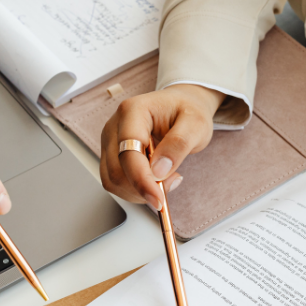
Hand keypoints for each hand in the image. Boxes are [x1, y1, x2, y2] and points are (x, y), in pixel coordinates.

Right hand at [99, 84, 224, 208]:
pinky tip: (154, 180)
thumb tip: (158, 171)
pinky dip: (135, 190)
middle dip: (144, 187)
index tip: (159, 199)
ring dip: (139, 191)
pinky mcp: (111, 156)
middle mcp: (114, 125)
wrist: (181, 107)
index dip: (141, 179)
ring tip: (166, 177)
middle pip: (117, 170)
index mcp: (133, 111)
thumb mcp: (196, 124)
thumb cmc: (187, 111)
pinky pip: (115, 182)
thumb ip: (178, 144)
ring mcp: (110, 142)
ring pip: (113, 181)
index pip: (128, 151)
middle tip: (173, 181)